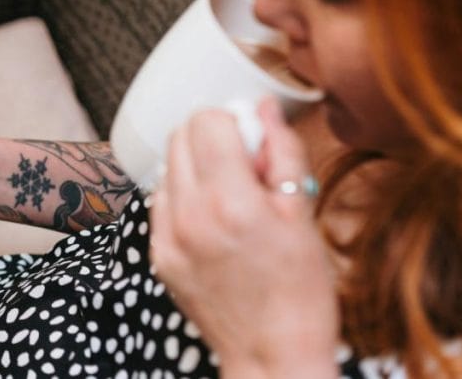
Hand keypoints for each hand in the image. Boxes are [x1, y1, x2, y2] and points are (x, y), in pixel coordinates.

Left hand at [148, 99, 339, 377]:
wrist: (273, 355)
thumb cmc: (300, 290)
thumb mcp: (304, 216)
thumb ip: (282, 153)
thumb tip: (263, 107)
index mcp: (231, 200)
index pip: (207, 121)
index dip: (232, 121)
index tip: (252, 139)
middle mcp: (190, 214)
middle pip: (180, 137)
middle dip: (211, 138)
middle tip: (243, 163)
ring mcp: (167, 236)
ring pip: (168, 168)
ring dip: (194, 167)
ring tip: (229, 196)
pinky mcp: (157, 254)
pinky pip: (161, 204)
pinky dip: (183, 199)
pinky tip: (212, 220)